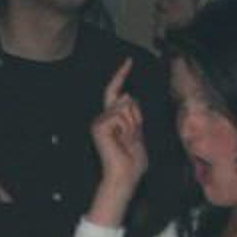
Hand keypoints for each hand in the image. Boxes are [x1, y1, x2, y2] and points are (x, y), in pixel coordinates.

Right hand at [88, 60, 146, 221]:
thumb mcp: (138, 132)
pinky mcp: (99, 126)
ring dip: (133, 125)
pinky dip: (126, 128)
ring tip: (126, 141)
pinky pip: (121, 116)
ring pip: (126, 107)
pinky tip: (120, 141)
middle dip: (136, 118)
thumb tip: (126, 94)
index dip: (122, 75)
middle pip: (127, 100)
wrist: (125, 176)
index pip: (116, 92)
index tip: (129, 60)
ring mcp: (99, 121)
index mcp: (111, 119)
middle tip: (132, 139)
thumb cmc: (132, 161)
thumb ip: (134, 114)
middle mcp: (102, 118)